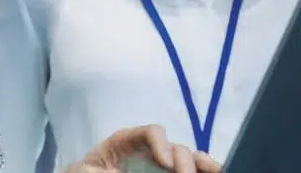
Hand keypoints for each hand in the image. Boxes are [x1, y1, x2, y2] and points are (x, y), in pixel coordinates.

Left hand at [63, 124, 220, 172]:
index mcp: (127, 141)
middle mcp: (149, 150)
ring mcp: (160, 165)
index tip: (165, 163)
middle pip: (175, 147)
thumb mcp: (84, 172)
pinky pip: (189, 171)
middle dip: (184, 160)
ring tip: (216, 172)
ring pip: (188, 159)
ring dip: (202, 165)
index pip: (151, 132)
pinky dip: (202, 171)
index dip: (161, 143)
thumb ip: (99, 171)